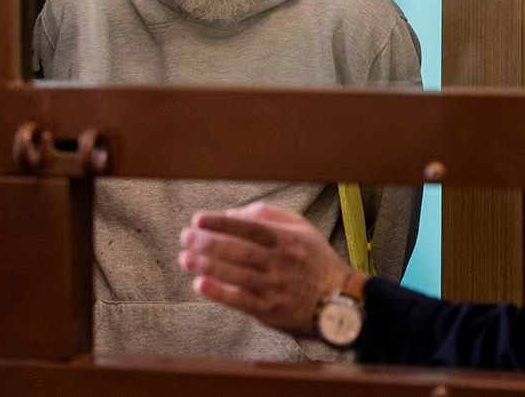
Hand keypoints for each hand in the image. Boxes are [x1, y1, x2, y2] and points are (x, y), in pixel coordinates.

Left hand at [178, 201, 353, 335]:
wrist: (338, 303)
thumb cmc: (316, 262)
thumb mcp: (302, 230)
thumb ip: (270, 216)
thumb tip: (234, 212)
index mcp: (287, 240)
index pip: (250, 228)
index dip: (223, 223)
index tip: (199, 218)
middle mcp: (281, 263)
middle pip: (240, 250)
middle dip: (209, 243)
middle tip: (186, 237)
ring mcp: (275, 288)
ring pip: (237, 275)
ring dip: (208, 266)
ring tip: (185, 258)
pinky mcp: (269, 311)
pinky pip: (240, 301)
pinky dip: (219, 293)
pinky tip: (200, 284)